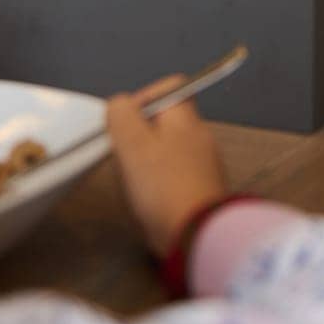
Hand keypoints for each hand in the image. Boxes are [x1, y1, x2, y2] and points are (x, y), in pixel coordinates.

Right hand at [106, 75, 227, 256]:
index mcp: (186, 118)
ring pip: (167, 149)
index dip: (142, 98)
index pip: (169, 87)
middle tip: (124, 157)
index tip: (123, 123)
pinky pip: (174, 175)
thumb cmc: (163, 187)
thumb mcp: (133, 144)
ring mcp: (204, 164)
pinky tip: (147, 199)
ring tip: (133, 181)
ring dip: (146, 162)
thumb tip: (119, 104)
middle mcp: (200, 136)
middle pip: (164, 121)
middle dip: (138, 136)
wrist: (197, 236)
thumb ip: (122, 116)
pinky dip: (158, 183)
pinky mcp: (201, 190)